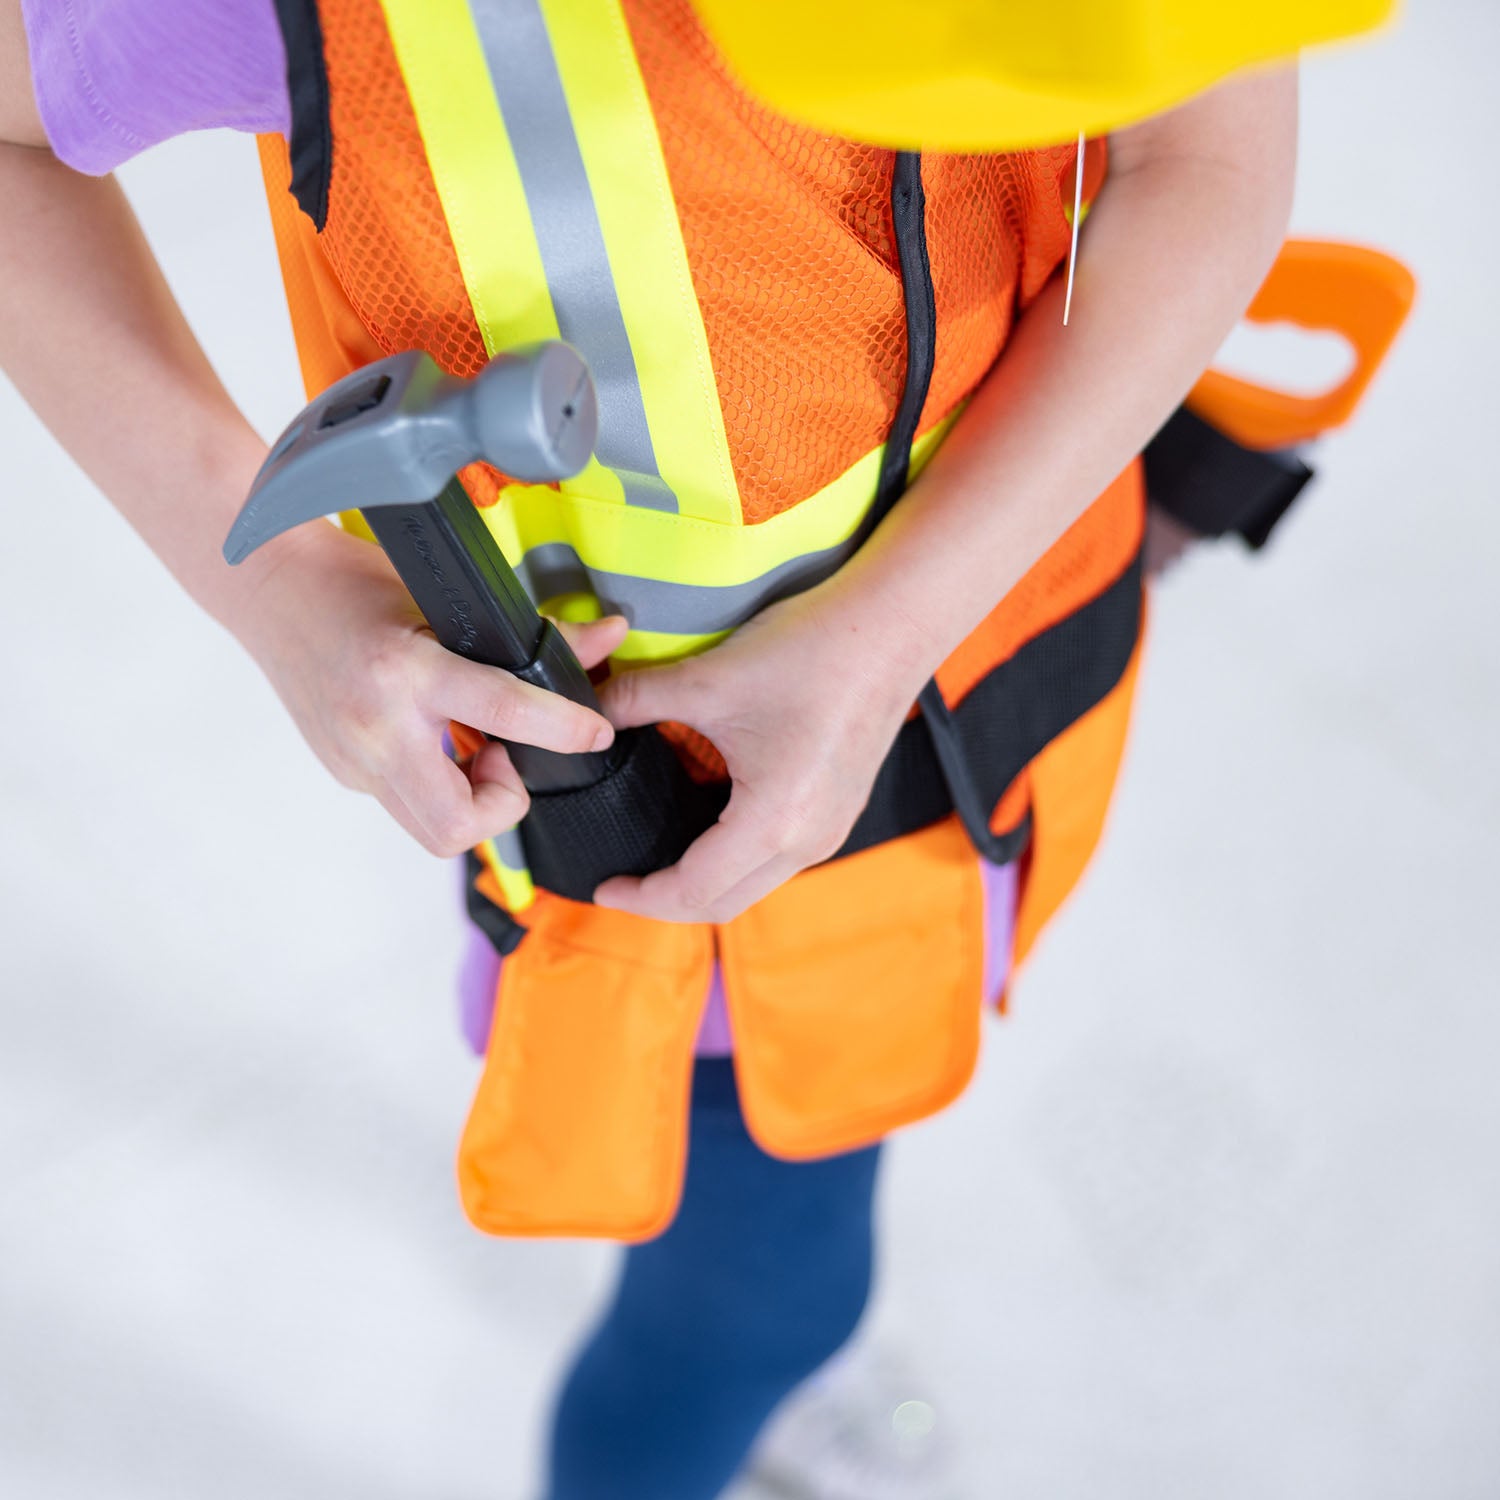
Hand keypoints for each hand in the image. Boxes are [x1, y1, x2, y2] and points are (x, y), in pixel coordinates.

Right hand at [234, 523, 626, 855]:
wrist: (266, 590)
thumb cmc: (354, 583)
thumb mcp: (446, 598)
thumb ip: (530, 630)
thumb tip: (609, 635)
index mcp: (405, 673)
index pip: (505, 714)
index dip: (564, 731)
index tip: (595, 734)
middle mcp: (375, 729)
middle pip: (458, 825)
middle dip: (503, 804)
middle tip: (506, 755)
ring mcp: (353, 761)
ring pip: (433, 831)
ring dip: (472, 802)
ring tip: (474, 746)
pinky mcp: (344, 773)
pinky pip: (408, 805)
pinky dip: (439, 784)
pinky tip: (436, 738)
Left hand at [593, 582, 935, 922]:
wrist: (891, 625)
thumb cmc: (811, 651)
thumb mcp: (707, 679)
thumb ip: (634, 700)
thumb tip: (585, 715)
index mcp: (773, 822)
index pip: (692, 890)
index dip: (639, 897)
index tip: (602, 886)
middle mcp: (809, 841)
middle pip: (723, 903)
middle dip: (666, 901)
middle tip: (621, 882)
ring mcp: (831, 829)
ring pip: (752, 884)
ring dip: (702, 881)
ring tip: (656, 857)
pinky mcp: (839, 811)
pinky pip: (777, 858)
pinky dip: (733, 857)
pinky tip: (703, 824)